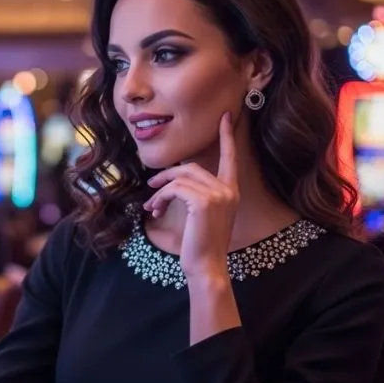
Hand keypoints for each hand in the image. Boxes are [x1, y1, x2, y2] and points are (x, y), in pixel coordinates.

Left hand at [145, 112, 238, 278]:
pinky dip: (160, 198)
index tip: (227, 117)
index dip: (227, 136)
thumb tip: (172, 181)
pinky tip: (155, 211)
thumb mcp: (201, 214)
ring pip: (180, 178)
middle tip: (151, 186)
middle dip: (167, 175)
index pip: (230, 157)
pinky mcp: (204, 201)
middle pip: (192, 167)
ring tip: (151, 206)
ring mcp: (218, 195)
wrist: (206, 266)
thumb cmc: (201, 243)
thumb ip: (196, 194)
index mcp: (232, 191)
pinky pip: (175, 189)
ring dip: (160, 191)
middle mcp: (228, 190)